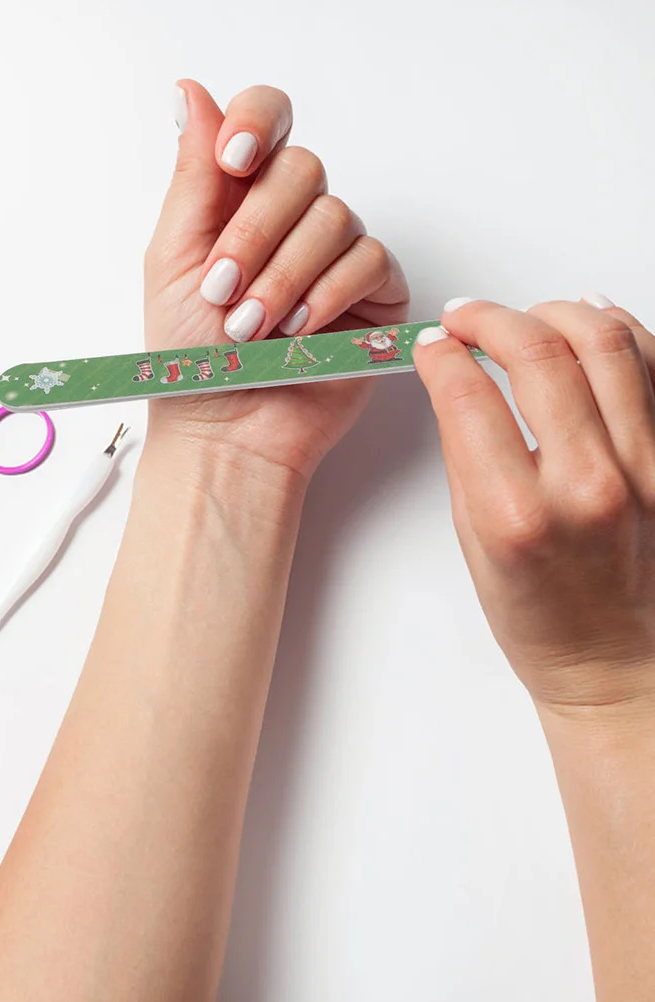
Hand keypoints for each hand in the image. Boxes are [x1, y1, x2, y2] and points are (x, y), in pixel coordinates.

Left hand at [143, 81, 409, 485]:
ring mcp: (334, 255)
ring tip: (252, 329)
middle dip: (255, 233)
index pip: (265, 120)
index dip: (255, 123)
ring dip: (284, 276)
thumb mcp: (173, 259)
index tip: (233, 160)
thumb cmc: (189, 359)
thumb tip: (191, 92)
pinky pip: (370, 259)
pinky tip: (297, 331)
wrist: (224, 430)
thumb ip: (192, 177)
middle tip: (222, 290)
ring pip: (333, 217)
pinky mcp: (372, 293)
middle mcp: (289, 220)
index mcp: (237, 201)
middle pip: (301, 169)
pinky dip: (328, 293)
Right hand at [414, 295, 654, 711]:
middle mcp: (589, 485)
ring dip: (557, 310)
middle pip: (540, 352)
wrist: (619, 664)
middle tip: (468, 317)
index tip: (434, 345)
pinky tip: (589, 321)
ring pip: (608, 342)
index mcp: (517, 516)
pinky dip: (619, 329)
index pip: (469, 395)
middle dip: (492, 318)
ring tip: (528, 315)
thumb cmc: (543, 619)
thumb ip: (467, 456)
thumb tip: (459, 384)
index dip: (443, 354)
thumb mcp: (472, 541)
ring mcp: (647, 469)